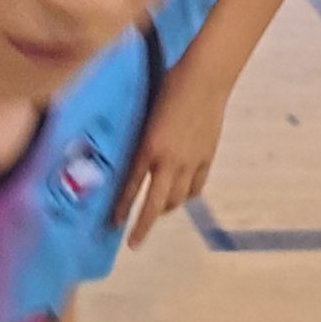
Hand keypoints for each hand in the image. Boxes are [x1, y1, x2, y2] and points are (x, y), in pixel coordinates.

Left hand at [114, 57, 227, 248]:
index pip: (131, 186)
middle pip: (155, 205)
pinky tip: (180, 194)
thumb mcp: (146, 112)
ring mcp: (190, 162)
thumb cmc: (169, 86)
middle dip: (143, 226)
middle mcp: (169, 160)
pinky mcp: (206, 159)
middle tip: (133, 242)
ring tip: (155, 211)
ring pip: (176, 199)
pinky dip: (185, 195)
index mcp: (149, 146)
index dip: (122, 207)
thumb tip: (131, 154)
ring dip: (164, 209)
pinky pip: (195, 188)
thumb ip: (140, 137)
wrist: (204, 79)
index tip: (114, 223)